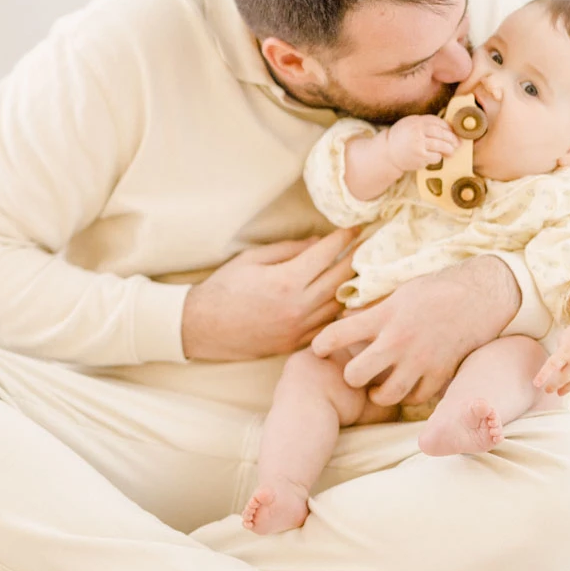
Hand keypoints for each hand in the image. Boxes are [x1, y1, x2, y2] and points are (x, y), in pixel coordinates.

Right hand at [180, 228, 362, 361]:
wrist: (204, 327)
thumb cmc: (223, 288)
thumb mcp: (252, 259)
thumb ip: (288, 250)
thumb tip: (318, 243)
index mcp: (286, 280)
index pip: (326, 254)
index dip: (342, 238)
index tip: (354, 228)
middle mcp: (298, 305)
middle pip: (340, 279)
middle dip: (355, 259)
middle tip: (365, 246)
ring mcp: (299, 327)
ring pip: (339, 304)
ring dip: (351, 286)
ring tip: (358, 270)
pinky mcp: (296, 342)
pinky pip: (327, 324)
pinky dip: (337, 309)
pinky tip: (342, 298)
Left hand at [311, 255, 521, 405]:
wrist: (479, 296)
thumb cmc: (434, 290)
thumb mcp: (398, 293)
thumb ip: (372, 310)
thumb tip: (344, 319)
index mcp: (383, 316)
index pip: (337, 334)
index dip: (321, 345)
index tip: (318, 349)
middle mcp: (398, 341)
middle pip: (356, 374)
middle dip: (350, 376)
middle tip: (353, 372)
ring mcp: (420, 361)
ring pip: (386, 394)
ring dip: (377, 394)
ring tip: (375, 389)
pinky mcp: (440, 373)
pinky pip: (416, 398)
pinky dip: (408, 397)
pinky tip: (405, 388)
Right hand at [383, 115, 456, 172]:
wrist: (388, 153)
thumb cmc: (401, 138)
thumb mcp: (410, 124)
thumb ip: (425, 124)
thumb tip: (447, 128)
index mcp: (416, 121)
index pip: (437, 122)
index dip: (448, 128)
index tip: (453, 132)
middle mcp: (417, 130)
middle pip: (441, 133)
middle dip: (451, 139)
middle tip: (457, 143)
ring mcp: (419, 143)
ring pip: (441, 145)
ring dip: (448, 149)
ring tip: (451, 151)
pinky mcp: (420, 156)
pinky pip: (436, 156)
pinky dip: (438, 157)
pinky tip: (436, 157)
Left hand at [534, 322, 569, 402]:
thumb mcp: (564, 340)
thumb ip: (559, 357)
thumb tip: (558, 376)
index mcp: (567, 350)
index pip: (552, 365)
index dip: (543, 375)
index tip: (536, 384)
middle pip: (564, 378)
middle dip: (554, 385)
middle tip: (548, 390)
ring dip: (567, 390)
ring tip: (559, 393)